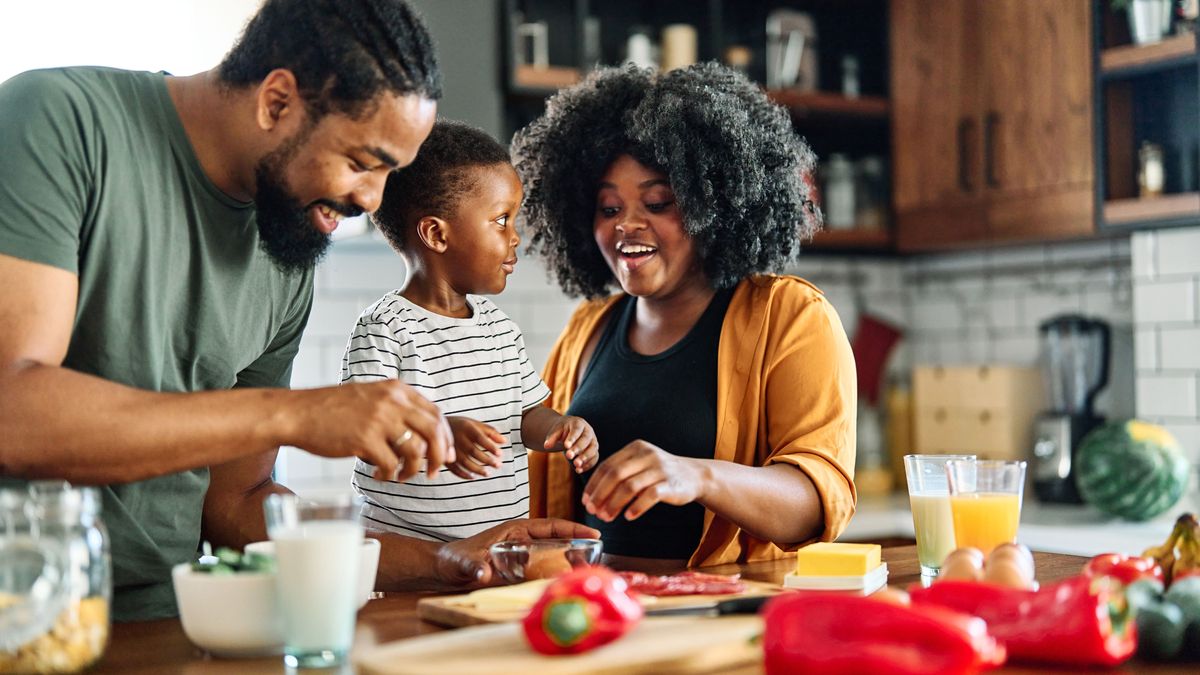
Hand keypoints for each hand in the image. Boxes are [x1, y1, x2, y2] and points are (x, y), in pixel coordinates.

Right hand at [287, 381, 453, 481]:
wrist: (297, 413)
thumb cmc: (332, 410)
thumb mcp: (370, 397)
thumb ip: (396, 408)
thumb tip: (425, 435)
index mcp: (396, 389)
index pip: (436, 413)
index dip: (445, 437)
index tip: (446, 453)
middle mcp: (392, 401)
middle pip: (434, 431)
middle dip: (439, 456)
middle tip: (434, 472)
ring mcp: (379, 420)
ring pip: (416, 451)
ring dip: (413, 470)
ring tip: (400, 475)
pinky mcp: (364, 439)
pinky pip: (391, 464)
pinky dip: (389, 475)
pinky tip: (379, 475)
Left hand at [435, 518, 600, 586]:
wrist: (446, 569)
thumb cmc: (455, 560)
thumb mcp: (464, 562)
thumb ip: (473, 566)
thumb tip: (482, 574)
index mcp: (516, 530)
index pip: (551, 526)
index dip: (573, 530)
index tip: (593, 535)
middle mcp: (523, 540)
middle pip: (557, 540)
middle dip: (578, 546)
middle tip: (597, 557)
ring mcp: (524, 554)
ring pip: (554, 555)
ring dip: (570, 562)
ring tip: (587, 572)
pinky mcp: (521, 569)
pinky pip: (544, 570)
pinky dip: (557, 575)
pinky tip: (566, 585)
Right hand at [446, 416, 504, 478]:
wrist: (435, 427)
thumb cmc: (460, 425)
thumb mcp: (474, 424)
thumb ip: (490, 432)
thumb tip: (504, 441)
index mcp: (466, 428)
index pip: (480, 438)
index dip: (490, 447)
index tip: (500, 454)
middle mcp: (457, 438)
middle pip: (474, 452)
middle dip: (487, 460)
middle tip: (498, 465)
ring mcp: (450, 449)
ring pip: (465, 462)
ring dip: (478, 470)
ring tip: (488, 473)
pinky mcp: (444, 458)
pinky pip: (454, 469)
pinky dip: (464, 475)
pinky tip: (473, 476)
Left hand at [544, 415, 598, 473]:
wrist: (570, 431)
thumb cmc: (563, 430)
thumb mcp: (556, 431)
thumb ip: (552, 437)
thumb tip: (546, 446)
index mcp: (579, 423)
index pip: (576, 430)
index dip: (572, 438)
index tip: (566, 446)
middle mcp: (588, 432)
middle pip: (585, 440)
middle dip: (578, 448)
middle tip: (568, 456)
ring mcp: (593, 442)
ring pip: (593, 449)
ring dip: (585, 458)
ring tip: (576, 465)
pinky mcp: (594, 451)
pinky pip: (594, 458)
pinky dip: (588, 465)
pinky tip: (578, 470)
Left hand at [582, 440, 708, 521]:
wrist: (694, 475)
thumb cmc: (660, 474)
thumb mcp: (640, 465)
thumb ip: (620, 475)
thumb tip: (593, 498)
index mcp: (635, 448)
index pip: (607, 465)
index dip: (593, 484)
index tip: (586, 501)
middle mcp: (646, 455)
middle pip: (615, 475)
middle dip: (600, 495)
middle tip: (593, 511)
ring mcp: (659, 469)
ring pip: (629, 486)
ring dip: (614, 504)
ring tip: (607, 517)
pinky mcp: (670, 484)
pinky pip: (649, 496)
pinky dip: (636, 507)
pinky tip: (628, 517)